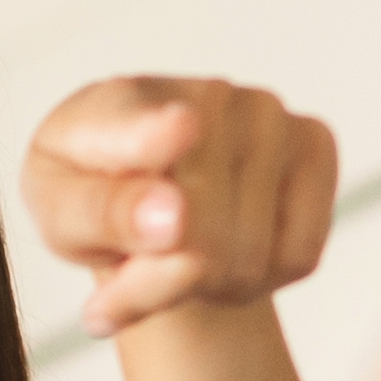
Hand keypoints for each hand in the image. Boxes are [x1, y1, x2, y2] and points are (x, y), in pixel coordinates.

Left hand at [25, 76, 338, 334]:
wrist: (147, 197)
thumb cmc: (95, 200)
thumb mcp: (65, 218)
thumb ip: (104, 216)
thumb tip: (173, 220)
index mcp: (111, 111)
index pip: (143, 126)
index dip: (161, 134)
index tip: (183, 127)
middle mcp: (201, 96)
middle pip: (200, 243)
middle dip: (164, 283)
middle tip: (136, 272)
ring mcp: (266, 113)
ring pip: (251, 260)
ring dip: (213, 285)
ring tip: (182, 254)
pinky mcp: (315, 143)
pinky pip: (300, 256)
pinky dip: (263, 278)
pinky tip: (232, 248)